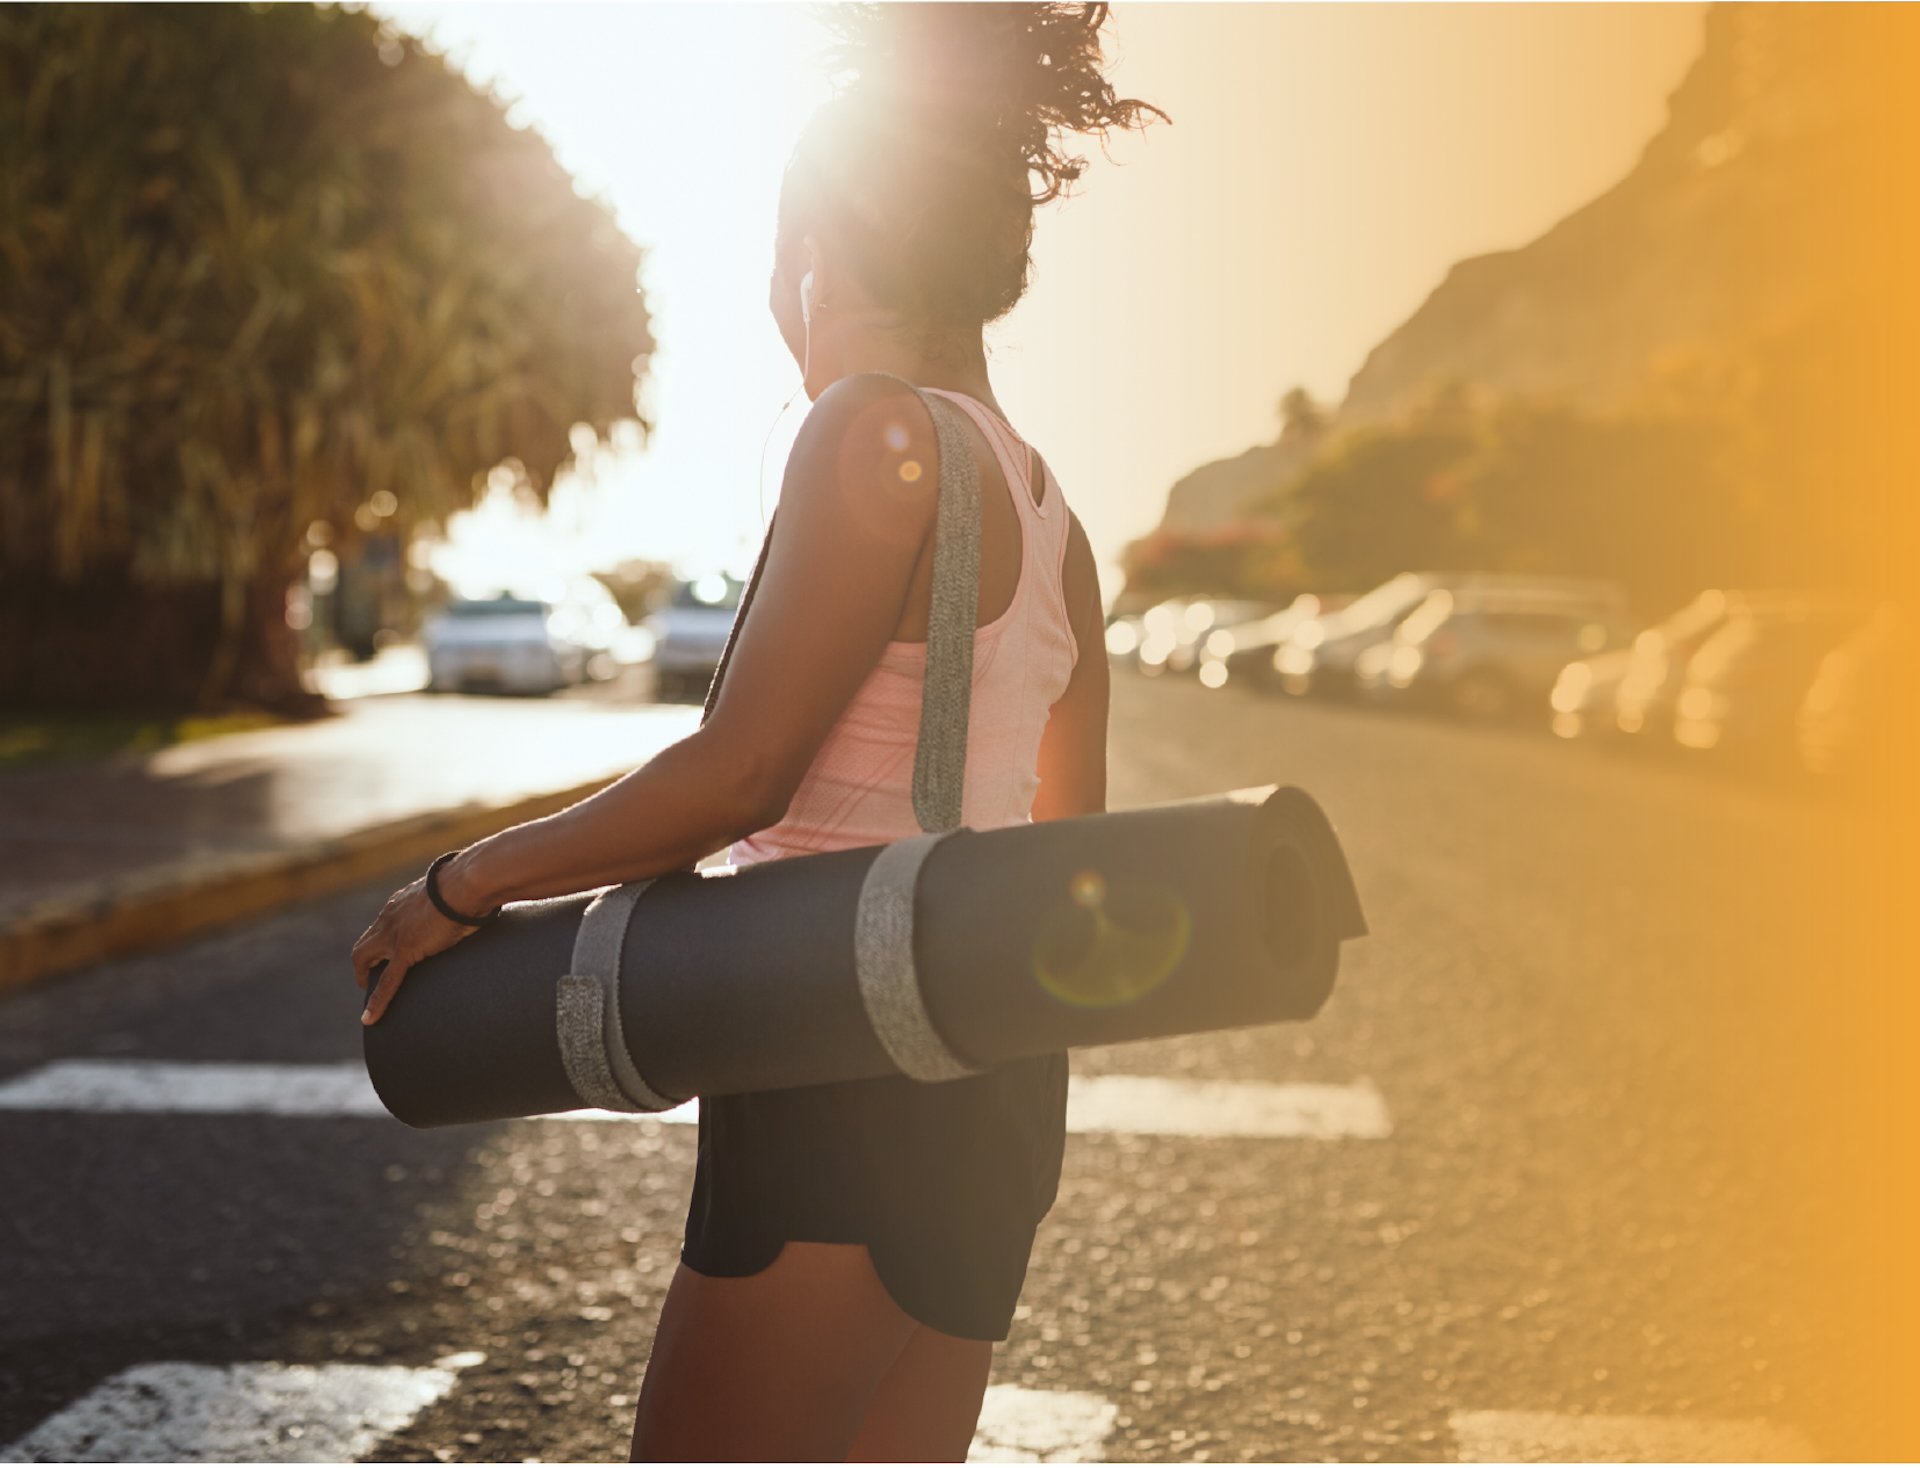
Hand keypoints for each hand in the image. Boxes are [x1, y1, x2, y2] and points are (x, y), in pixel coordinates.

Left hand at [350, 872, 481, 1025]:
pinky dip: (377, 1001)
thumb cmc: (473, 884)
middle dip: (364, 964)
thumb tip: (476, 909)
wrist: (470, 881)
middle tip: (370, 980)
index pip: (382, 926)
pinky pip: (387, 981)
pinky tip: (370, 1018)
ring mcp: (396, 933)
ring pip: (365, 959)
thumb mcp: (456, 895)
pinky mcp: (406, 948)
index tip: (387, 957)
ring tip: (370, 1000)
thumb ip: (455, 904)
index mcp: (402, 903)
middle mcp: (391, 916)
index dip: (381, 944)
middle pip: (365, 944)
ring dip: (364, 978)